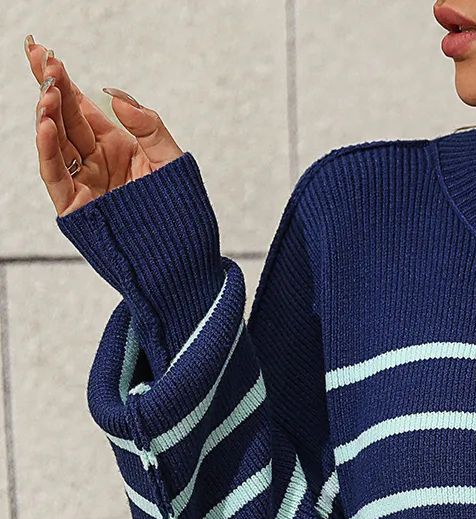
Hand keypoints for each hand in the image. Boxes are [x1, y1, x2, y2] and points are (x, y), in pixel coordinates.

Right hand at [25, 34, 184, 217]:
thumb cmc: (181, 212)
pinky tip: (47, 126)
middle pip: (62, 117)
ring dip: (48, 114)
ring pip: (55, 142)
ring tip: (48, 92)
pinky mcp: (76, 207)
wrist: (184, 258)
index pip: (81, 106)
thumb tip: (114, 96)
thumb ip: (149, 127)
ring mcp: (84, 183)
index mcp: (115, 147)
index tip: (46, 52)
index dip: (62, 79)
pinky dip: (48, 151)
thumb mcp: (172, 162)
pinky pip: (56, 175)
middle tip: (41, 58)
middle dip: (49, 87)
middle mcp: (95, 161)